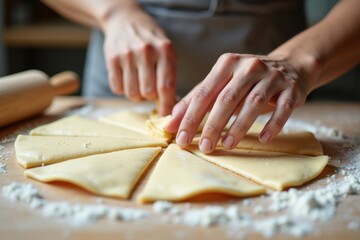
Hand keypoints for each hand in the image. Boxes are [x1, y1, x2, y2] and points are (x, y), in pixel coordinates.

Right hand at [102, 5, 175, 114]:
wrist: (125, 19)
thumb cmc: (151, 40)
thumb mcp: (166, 51)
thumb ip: (170, 76)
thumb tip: (172, 106)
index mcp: (165, 51)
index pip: (166, 87)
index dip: (167, 106)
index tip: (168, 117)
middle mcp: (146, 52)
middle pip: (148, 93)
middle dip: (150, 98)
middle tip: (150, 91)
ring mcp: (127, 55)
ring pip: (132, 94)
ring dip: (137, 96)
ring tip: (139, 84)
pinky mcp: (111, 59)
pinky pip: (117, 89)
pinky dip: (123, 90)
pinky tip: (127, 78)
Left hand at [166, 53, 310, 152]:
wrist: (290, 66)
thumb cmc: (247, 79)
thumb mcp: (222, 82)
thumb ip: (197, 99)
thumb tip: (170, 122)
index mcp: (227, 64)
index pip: (204, 93)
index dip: (191, 116)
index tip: (181, 138)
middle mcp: (249, 67)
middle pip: (227, 99)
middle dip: (213, 125)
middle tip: (204, 147)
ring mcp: (272, 77)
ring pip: (253, 103)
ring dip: (239, 126)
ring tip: (227, 145)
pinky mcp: (291, 89)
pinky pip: (283, 109)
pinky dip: (272, 125)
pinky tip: (263, 139)